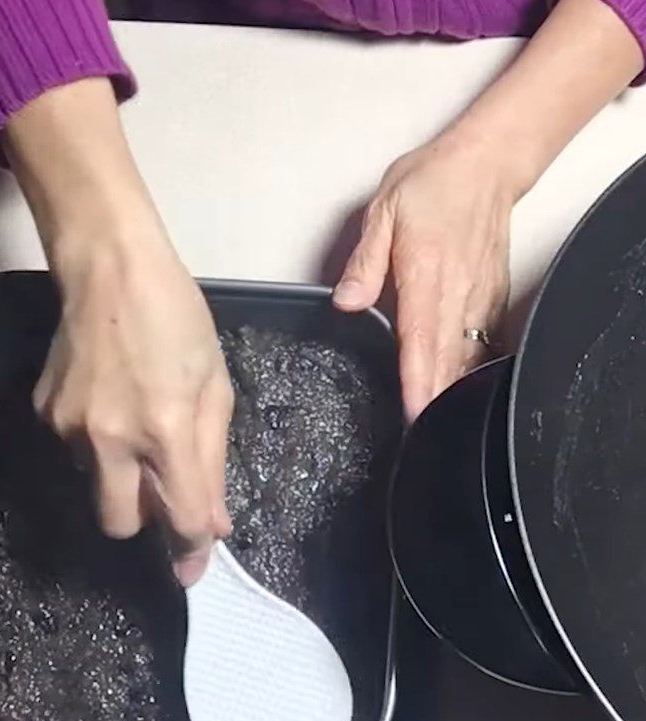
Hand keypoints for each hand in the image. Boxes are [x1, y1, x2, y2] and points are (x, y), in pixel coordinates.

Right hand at [34, 234, 232, 586]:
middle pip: (119, 526)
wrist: (109, 269)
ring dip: (120, 474)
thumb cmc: (177, 319)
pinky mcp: (43, 412)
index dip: (190, 551)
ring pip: (96, 485)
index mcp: (166, 430)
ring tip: (136, 418)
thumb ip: (213, 461)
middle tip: (163, 489)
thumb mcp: (215, 387)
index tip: (193, 567)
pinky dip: (96, 443)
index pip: (178, 518)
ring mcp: (68, 427)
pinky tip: (109, 401)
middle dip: (145, 522)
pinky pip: (74, 451)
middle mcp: (110, 439)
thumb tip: (213, 523)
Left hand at [332, 0, 643, 421]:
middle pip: (444, 359)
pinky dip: (470, 368)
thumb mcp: (384, 213)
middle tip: (421, 438)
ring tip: (439, 425)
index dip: (416, 382)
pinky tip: (459, 388)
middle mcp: (457, 294)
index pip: (418, 341)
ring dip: (452, 390)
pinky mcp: (491, 295)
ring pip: (466, 355)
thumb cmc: (431, 185)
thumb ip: (366, 263)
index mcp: (426, 277)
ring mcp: (479, 297)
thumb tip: (346, 304)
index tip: (413, 416)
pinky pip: (481, 341)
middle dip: (434, 400)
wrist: (486, 164)